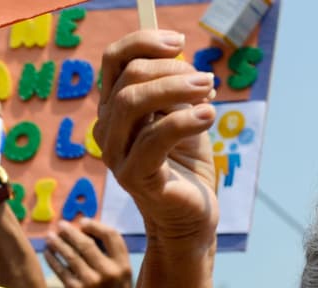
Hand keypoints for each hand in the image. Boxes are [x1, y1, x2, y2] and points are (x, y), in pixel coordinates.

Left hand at [43, 217, 132, 287]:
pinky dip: (53, 259)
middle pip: (86, 242)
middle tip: (60, 225)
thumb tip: (88, 236)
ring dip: (58, 243)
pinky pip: (61, 270)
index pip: (111, 235)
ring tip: (49, 237)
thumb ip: (110, 260)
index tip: (83, 223)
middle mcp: (109, 272)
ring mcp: (91, 282)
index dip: (95, 226)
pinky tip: (48, 253)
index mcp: (123, 266)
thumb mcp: (122, 280)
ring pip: (71, 255)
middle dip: (70, 231)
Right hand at [94, 30, 218, 240]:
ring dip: (176, 88)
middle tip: (205, 80)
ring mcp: (116, 156)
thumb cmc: (186, 164)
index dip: (144, 42)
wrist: (191, 215)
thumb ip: (175, 87)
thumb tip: (178, 53)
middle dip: (170, 69)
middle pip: (128, 78)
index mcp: (115, 110)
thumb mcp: (183, 114)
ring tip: (210, 91)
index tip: (179, 42)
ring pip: (133, 102)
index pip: (114, 60)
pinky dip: (185, 120)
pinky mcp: (133, 178)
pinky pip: (154, 138)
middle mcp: (107, 130)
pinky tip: (210, 116)